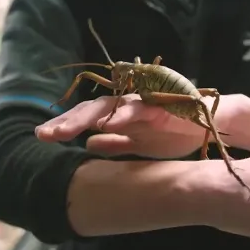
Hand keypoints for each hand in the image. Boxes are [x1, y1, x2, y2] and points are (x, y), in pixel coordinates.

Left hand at [35, 93, 244, 157]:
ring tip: (64, 130)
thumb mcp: (138, 144)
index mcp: (121, 116)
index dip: (65, 125)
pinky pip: (141, 110)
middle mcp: (128, 106)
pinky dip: (123, 115)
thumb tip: (88, 145)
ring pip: (111, 106)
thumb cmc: (171, 131)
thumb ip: (115, 143)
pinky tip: (106, 124)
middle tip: (44, 134)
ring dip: (86, 118)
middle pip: (92, 109)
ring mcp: (145, 104)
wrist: (208, 124)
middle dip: (67, 121)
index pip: (87, 117)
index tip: (42, 136)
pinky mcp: (164, 107)